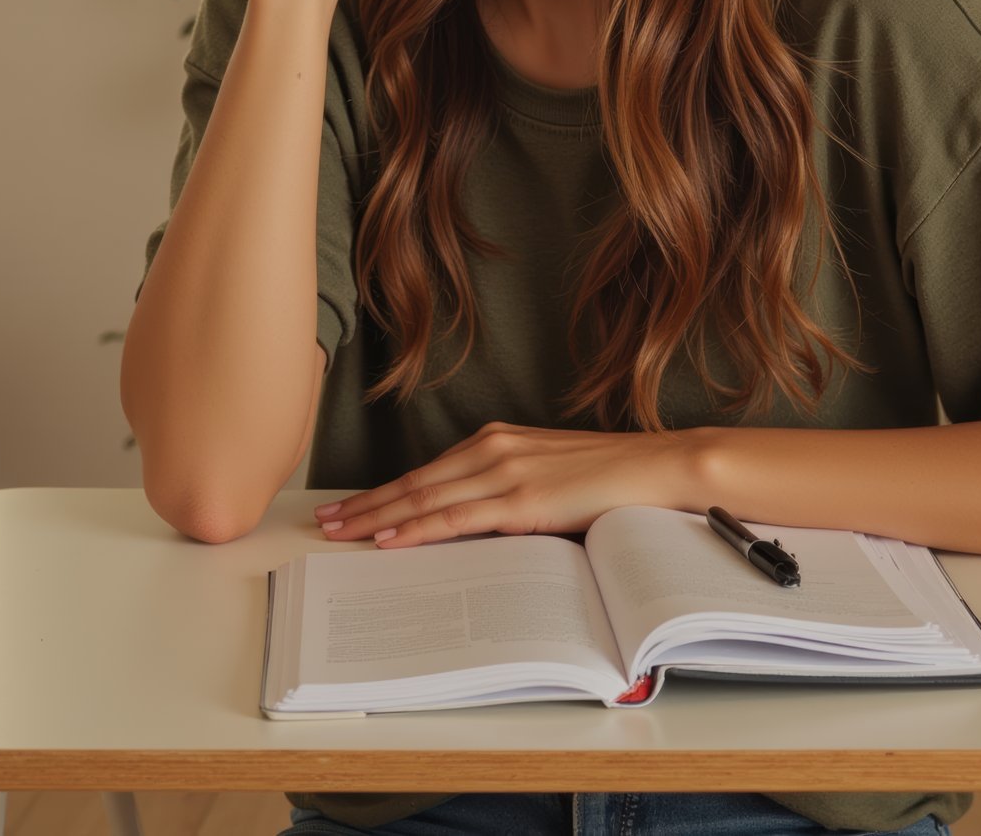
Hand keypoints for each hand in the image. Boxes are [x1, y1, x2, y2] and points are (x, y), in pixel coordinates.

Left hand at [314, 422, 704, 547]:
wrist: (657, 466)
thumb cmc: (611, 477)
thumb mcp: (549, 476)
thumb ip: (509, 492)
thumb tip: (477, 524)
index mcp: (499, 440)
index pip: (428, 471)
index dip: (384, 491)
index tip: (349, 506)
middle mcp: (494, 448)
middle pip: (414, 482)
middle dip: (365, 504)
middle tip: (323, 522)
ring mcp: (506, 471)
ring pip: (425, 498)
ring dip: (377, 518)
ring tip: (340, 534)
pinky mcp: (521, 499)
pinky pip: (456, 517)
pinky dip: (417, 529)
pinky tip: (390, 539)